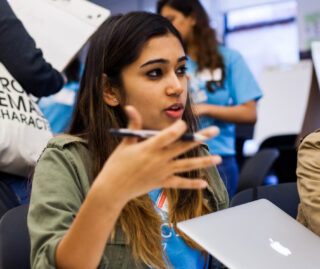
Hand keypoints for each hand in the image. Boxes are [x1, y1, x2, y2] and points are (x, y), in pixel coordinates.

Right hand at [93, 106, 220, 207]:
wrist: (112, 189)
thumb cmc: (116, 165)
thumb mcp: (125, 143)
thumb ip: (133, 125)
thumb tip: (130, 107)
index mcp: (150, 147)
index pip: (170, 134)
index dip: (180, 127)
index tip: (185, 123)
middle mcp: (160, 159)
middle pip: (184, 146)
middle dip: (201, 137)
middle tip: (216, 131)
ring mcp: (163, 172)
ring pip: (187, 165)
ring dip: (204, 162)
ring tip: (219, 159)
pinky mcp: (162, 182)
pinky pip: (180, 183)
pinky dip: (192, 184)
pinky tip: (205, 183)